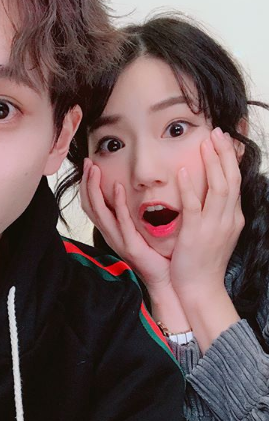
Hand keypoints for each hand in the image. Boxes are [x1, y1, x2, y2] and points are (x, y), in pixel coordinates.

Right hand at [80, 158, 171, 290]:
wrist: (166, 280)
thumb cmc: (156, 256)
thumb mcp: (140, 230)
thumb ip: (135, 214)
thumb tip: (136, 192)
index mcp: (112, 230)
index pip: (92, 205)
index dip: (87, 185)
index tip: (89, 165)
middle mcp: (111, 235)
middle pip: (89, 206)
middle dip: (86, 183)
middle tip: (87, 163)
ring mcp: (119, 240)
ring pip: (99, 212)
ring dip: (95, 189)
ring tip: (94, 170)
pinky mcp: (131, 246)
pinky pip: (121, 222)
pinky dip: (117, 204)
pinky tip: (118, 187)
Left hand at [170, 128, 243, 299]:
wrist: (201, 288)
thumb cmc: (205, 261)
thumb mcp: (219, 233)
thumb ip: (218, 212)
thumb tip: (214, 193)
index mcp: (233, 217)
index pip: (236, 181)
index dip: (232, 159)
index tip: (226, 140)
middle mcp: (228, 218)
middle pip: (230, 179)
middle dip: (225, 153)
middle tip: (217, 132)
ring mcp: (214, 226)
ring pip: (218, 188)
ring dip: (213, 163)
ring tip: (206, 142)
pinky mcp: (196, 234)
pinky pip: (194, 206)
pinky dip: (190, 187)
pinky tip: (185, 171)